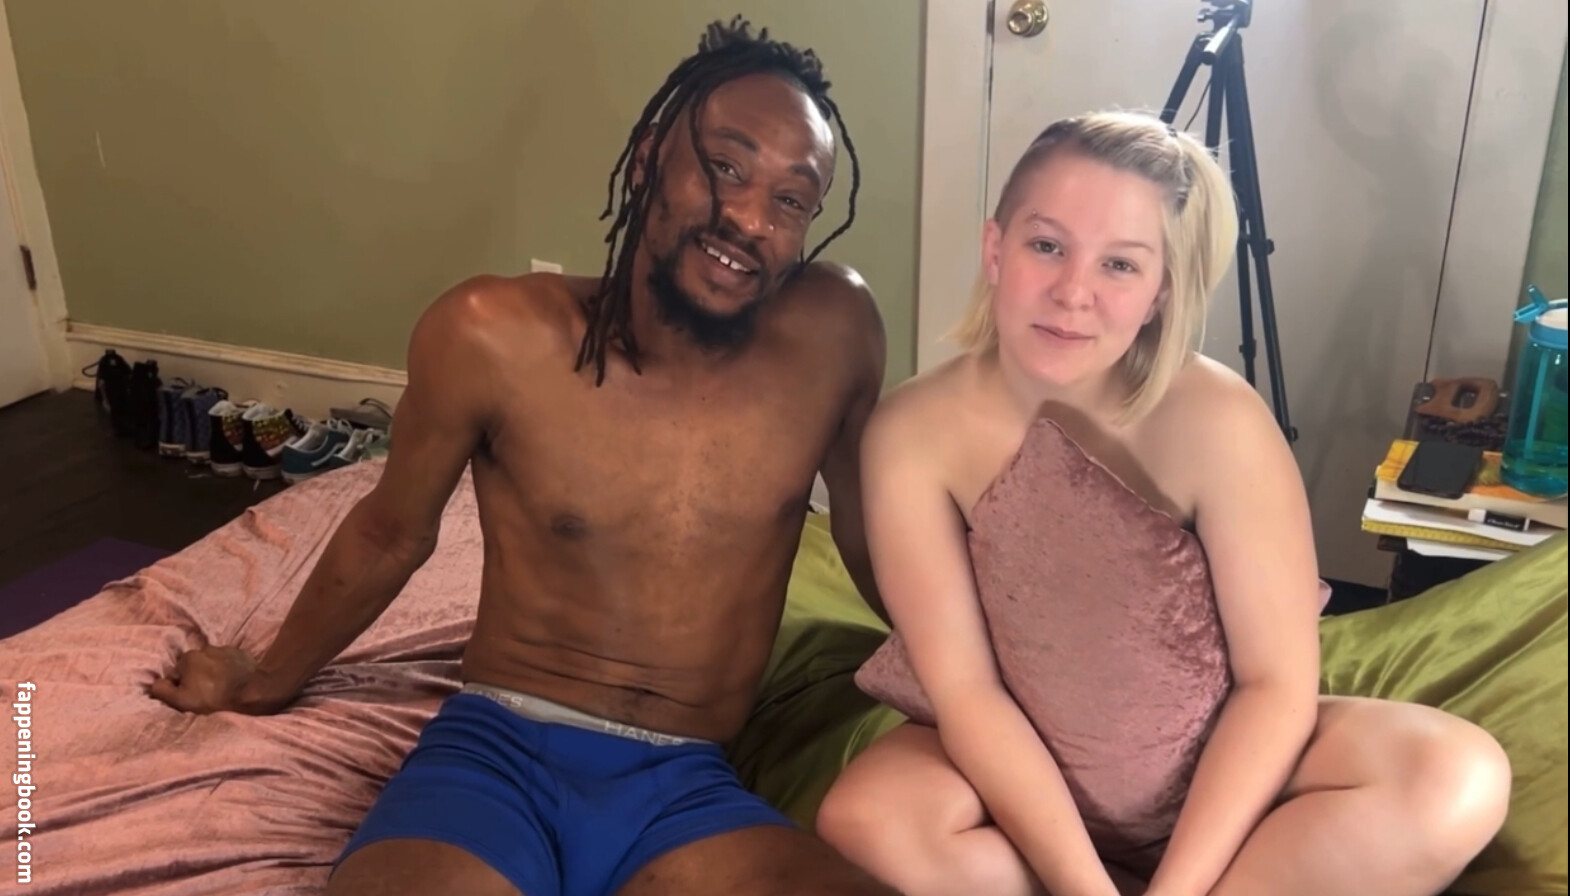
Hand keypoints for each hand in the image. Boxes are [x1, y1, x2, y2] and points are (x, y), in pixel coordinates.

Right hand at [149, 644, 283, 714]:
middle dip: (197, 679)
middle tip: (206, 695)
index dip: (180, 688)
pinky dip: (228, 671)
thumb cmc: (216, 698)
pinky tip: (233, 682)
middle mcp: (205, 649)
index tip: (190, 698)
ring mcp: (225, 650)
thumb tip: (153, 683)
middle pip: (194, 668)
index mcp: (188, 658)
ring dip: (213, 674)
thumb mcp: (182, 700)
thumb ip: (163, 691)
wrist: (254, 690)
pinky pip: (228, 663)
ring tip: (221, 689)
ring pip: (211, 664)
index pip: (176, 674)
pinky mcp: (241, 654)